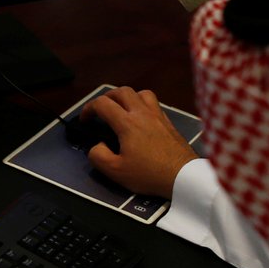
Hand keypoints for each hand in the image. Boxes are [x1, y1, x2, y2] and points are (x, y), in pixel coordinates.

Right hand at [82, 86, 198, 198]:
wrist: (183, 176)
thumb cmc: (149, 174)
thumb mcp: (116, 171)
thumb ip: (98, 156)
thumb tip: (98, 145)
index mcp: (127, 123)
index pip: (102, 104)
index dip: (88, 109)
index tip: (85, 120)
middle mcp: (143, 113)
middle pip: (122, 91)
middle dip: (107, 97)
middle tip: (100, 110)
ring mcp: (158, 116)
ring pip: (141, 93)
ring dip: (127, 97)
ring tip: (122, 109)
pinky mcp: (169, 122)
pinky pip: (154, 103)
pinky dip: (142, 104)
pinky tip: (142, 119)